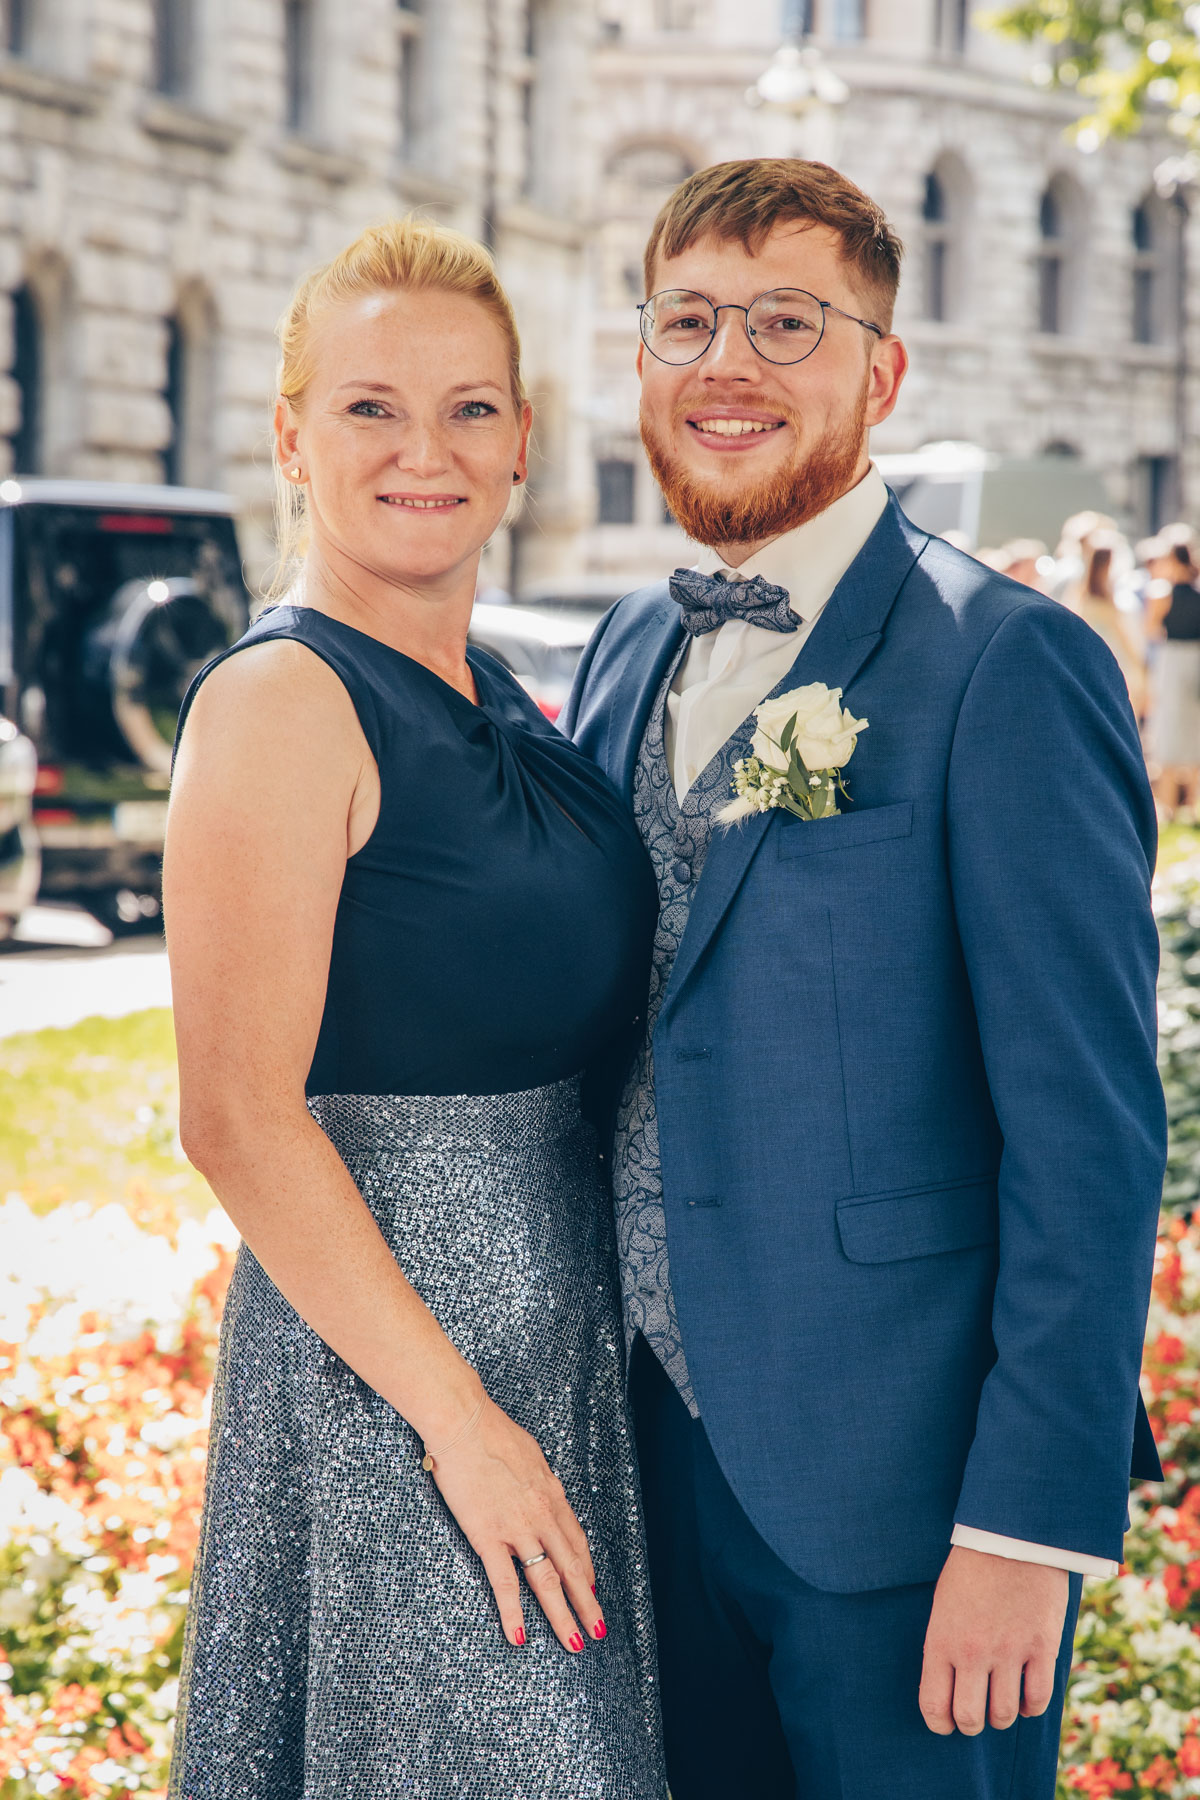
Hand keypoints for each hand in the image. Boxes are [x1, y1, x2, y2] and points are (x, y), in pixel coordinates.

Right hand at [428, 1394, 605, 1653]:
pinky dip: (513, 1611)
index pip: (576, 1541)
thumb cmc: (493, 1432)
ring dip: (563, 1615)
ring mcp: (517, 1527)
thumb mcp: (530, 1455)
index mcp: (552, 1495)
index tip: (593, 1589)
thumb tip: (543, 1493)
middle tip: (600, 1629)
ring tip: (576, 1643)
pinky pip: (504, 1581)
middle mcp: (542, 1515)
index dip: (587, 1569)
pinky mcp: (488, 1535)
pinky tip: (518, 1636)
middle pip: (572, 1567)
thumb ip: (539, 1482)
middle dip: (588, 1602)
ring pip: (547, 1581)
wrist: (464, 1422)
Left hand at [919, 1547, 1067, 1735]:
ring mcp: (1009, 1651)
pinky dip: (1031, 1707)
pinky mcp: (1042, 1647)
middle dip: (971, 1724)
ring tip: (1001, 1702)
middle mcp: (973, 1651)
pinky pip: (1038, 1700)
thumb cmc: (971, 1570)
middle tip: (975, 1715)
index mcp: (941, 1640)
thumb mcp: (943, 1606)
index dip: (940, 1725)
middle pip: (970, 1719)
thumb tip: (948, 1689)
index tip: (946, 1725)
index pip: (934, 1706)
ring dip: (1002, 1715)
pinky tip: (1026, 1695)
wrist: (1011, 1535)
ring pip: (1004, 1715)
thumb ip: (944, 1648)